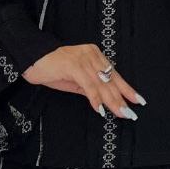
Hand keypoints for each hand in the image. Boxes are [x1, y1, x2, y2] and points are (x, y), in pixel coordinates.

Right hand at [23, 45, 145, 118]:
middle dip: (121, 99)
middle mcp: (92, 54)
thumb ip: (90, 88)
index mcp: (95, 55)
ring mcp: (83, 59)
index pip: (114, 75)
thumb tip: (103, 101)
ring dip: (112, 101)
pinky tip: (100, 109)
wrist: (31, 59)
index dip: (126, 89)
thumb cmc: (51, 69)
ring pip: (101, 84)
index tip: (138, 101)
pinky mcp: (73, 65)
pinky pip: (87, 85)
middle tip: (130, 113)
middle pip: (110, 80)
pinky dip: (95, 98)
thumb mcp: (75, 80)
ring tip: (120, 113)